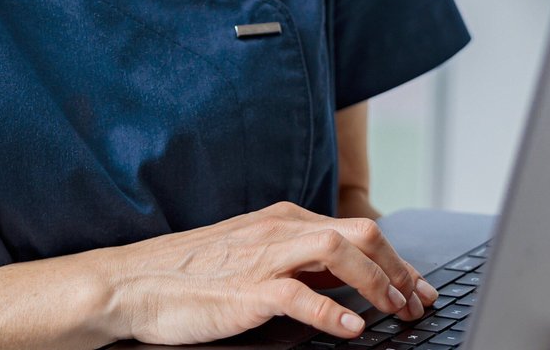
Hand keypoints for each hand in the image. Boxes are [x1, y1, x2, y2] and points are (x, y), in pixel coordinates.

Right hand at [96, 200, 439, 344]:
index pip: (356, 231)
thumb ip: (296, 265)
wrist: (132, 284)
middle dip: (399, 269)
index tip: (418, 288)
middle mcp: (278, 231)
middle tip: (418, 302)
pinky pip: (297, 296)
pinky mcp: (245, 289)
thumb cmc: (187, 277)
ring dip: (377, 283)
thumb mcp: (252, 260)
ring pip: (338, 253)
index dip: (396, 260)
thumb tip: (343, 283)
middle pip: (360, 235)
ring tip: (395, 311)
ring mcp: (262, 257)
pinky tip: (351, 328)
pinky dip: (330, 312)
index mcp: (282, 221)